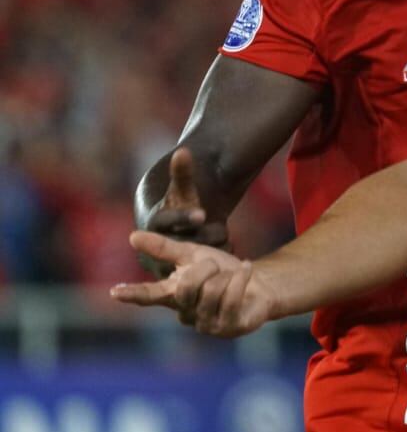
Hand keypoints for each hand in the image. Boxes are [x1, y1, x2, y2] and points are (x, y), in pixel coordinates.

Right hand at [111, 231, 276, 337]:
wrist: (259, 283)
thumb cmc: (222, 271)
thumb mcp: (193, 254)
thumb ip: (164, 248)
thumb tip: (132, 236)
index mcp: (172, 295)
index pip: (149, 295)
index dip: (133, 293)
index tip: (115, 292)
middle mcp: (185, 313)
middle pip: (187, 286)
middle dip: (206, 268)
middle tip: (216, 265)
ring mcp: (206, 324)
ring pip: (211, 291)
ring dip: (227, 275)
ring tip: (232, 276)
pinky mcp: (228, 328)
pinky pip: (231, 298)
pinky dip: (241, 277)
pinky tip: (246, 270)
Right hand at [139, 148, 228, 277]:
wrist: (180, 230)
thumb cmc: (182, 205)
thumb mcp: (184, 189)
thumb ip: (183, 172)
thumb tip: (183, 151)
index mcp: (154, 224)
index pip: (167, 222)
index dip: (184, 218)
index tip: (202, 213)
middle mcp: (156, 248)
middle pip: (188, 243)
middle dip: (206, 233)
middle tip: (217, 224)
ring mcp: (170, 266)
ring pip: (202, 257)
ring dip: (215, 245)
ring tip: (219, 233)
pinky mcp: (185, 280)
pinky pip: (211, 271)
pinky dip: (221, 259)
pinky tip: (226, 249)